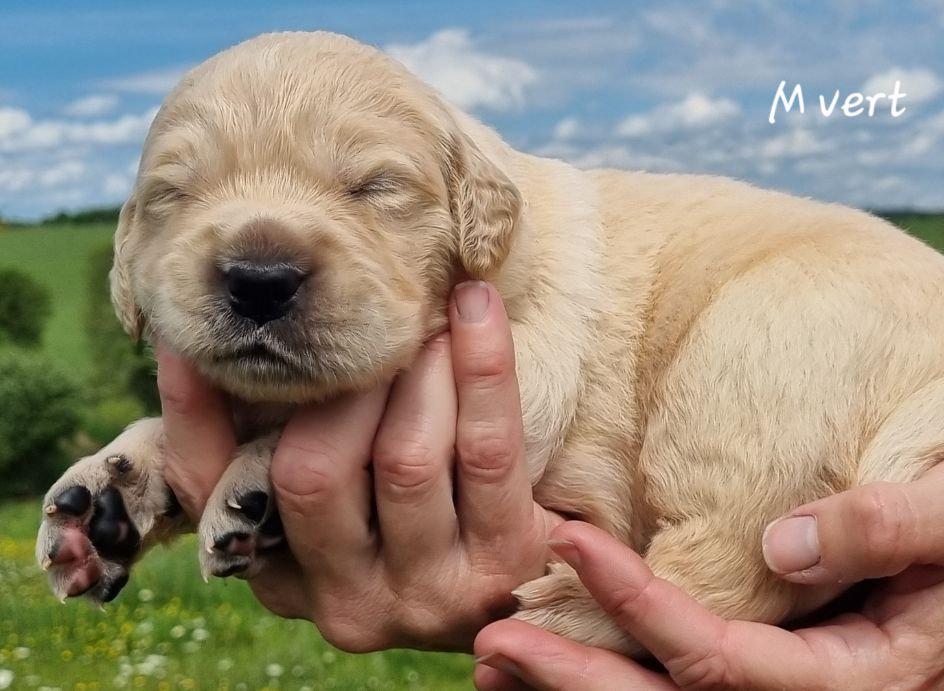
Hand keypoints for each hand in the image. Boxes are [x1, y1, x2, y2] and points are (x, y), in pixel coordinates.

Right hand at [157, 281, 562, 650]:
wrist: (532, 574)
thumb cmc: (429, 510)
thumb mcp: (347, 494)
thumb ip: (290, 445)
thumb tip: (224, 349)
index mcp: (287, 578)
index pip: (213, 495)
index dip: (191, 413)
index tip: (186, 337)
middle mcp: (344, 600)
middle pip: (312, 471)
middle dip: (344, 380)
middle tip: (372, 321)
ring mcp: (424, 594)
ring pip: (405, 455)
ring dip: (420, 367)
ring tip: (432, 322)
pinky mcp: (501, 566)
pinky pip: (487, 447)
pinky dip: (481, 365)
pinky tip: (476, 309)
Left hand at [474, 442, 943, 689]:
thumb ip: (896, 526)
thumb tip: (785, 542)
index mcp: (859, 673)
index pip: (725, 660)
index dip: (640, 606)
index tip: (571, 544)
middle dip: (578, 678)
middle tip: (491, 642)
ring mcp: (793, 682)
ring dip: (578, 688)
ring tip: (492, 662)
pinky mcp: (779, 660)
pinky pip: (684, 681)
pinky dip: (612, 673)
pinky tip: (551, 664)